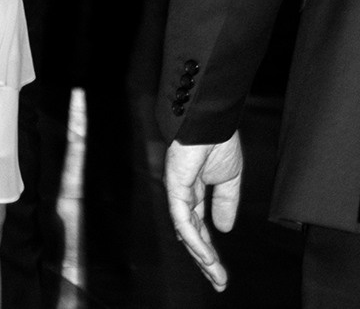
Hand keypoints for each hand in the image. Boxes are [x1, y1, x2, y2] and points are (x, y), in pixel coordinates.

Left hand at [164, 133, 241, 292]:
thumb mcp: (229, 179)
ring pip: (186, 231)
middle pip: (192, 234)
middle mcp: (184, 193)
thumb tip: (224, 229)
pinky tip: (207, 256)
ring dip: (202, 256)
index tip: (221, 273)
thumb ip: (225, 203)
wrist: (212, 122)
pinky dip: (195, 239)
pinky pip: (183, 219)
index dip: (210, 249)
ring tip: (216, 276)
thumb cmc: (219, 141)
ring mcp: (177, 190)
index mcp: (195, 190)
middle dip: (205, 260)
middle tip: (219, 283)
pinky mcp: (174, 186)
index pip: (200, 227)